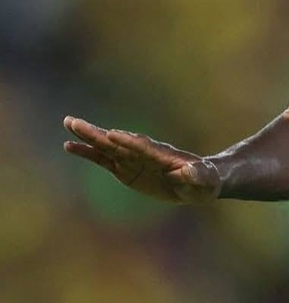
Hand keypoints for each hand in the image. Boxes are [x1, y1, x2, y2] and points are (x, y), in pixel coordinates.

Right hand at [63, 117, 221, 203]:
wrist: (198, 181)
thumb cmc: (205, 180)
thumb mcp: (204, 181)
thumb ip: (196, 176)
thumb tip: (189, 172)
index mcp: (163, 156)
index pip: (143, 147)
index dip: (129, 142)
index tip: (112, 134)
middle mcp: (144, 153)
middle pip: (118, 142)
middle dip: (98, 133)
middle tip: (76, 122)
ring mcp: (133, 159)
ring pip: (106, 147)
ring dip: (88, 137)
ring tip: (68, 125)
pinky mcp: (125, 168)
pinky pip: (103, 160)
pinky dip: (88, 153)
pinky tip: (70, 146)